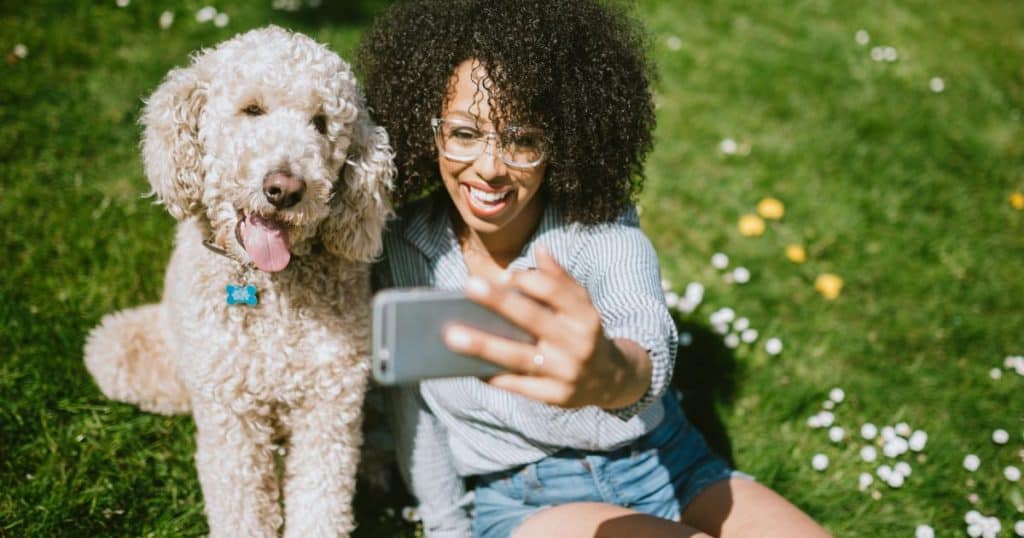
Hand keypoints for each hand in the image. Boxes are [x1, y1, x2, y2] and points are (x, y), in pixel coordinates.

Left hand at [443, 245, 651, 408]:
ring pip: (520, 357)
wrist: (609, 379)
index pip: (555, 291)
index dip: (529, 280)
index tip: (505, 275)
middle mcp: (578, 344)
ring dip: (484, 346)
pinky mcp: (555, 397)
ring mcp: (566, 372)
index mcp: (585, 316)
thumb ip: (560, 279)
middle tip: (469, 286)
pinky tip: (469, 366)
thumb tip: (540, 250)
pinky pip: (519, 386)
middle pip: (533, 319)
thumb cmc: (583, 333)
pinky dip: (494, 376)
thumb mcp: (580, 305)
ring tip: (452, 336)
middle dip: (500, 302)